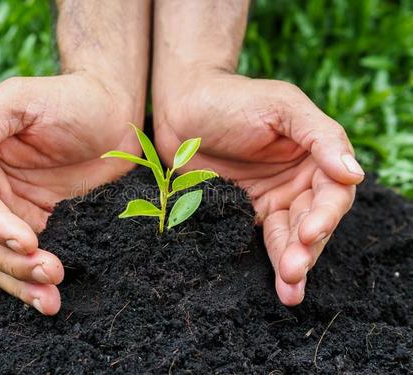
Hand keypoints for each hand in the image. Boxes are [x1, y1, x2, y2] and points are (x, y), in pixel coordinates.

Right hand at [0, 73, 141, 314]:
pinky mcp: (52, 224)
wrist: (114, 112)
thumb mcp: (19, 100)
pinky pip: (34, 258)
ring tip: (50, 297)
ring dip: (24, 282)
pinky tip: (51, 297)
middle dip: (14, 262)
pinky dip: (37, 281)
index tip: (26, 239)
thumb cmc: (67, 99)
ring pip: (6, 259)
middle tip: (49, 271)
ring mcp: (23, 212)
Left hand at [153, 69, 363, 304]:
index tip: (308, 231)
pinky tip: (280, 284)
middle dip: (307, 248)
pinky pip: (263, 239)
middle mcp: (297, 180)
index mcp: (314, 155)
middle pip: (314, 221)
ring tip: (289, 288)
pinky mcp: (244, 212)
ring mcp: (271, 198)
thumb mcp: (282, 106)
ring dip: (292, 262)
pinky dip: (271, 260)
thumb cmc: (234, 99)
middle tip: (294, 269)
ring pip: (291, 237)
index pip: (333, 191)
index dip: (325, 215)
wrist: (182, 107)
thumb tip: (353, 173)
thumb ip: (321, 136)